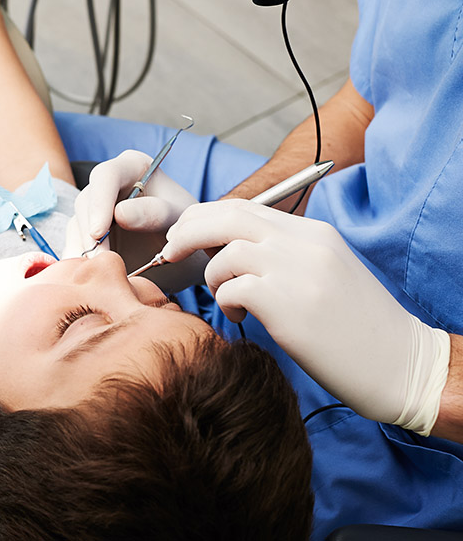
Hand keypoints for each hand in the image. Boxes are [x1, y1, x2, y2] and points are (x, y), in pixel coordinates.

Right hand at [69, 151, 201, 285]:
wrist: (185, 258)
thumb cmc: (187, 230)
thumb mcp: (179, 219)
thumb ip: (155, 213)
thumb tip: (119, 213)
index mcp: (131, 167)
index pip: (106, 176)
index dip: (98, 203)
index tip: (97, 233)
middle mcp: (108, 184)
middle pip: (85, 202)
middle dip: (90, 234)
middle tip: (99, 263)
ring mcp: (94, 210)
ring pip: (76, 226)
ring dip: (83, 251)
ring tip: (96, 275)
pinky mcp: (86, 234)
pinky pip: (75, 246)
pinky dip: (79, 263)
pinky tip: (89, 278)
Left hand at [164, 200, 451, 433]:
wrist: (401, 365)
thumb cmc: (357, 328)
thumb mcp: (325, 272)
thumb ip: (282, 253)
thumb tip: (226, 248)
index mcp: (314, 232)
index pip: (244, 207)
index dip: (205, 218)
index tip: (186, 236)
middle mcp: (304, 243)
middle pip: (226, 216)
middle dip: (188, 231)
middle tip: (171, 252)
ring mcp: (296, 270)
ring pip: (224, 252)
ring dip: (212, 276)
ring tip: (226, 299)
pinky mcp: (287, 303)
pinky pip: (231, 288)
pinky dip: (224, 302)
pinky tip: (239, 318)